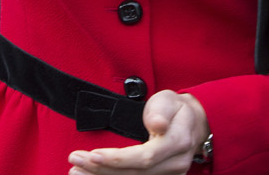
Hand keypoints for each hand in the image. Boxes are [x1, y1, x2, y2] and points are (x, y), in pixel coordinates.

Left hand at [68, 90, 208, 174]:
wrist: (193, 122)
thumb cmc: (175, 108)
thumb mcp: (169, 100)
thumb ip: (161, 111)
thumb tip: (157, 125)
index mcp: (177, 143)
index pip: (144, 157)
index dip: (117, 159)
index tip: (93, 154)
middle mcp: (174, 164)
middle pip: (135, 174)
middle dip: (101, 170)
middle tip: (75, 162)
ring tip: (77, 172)